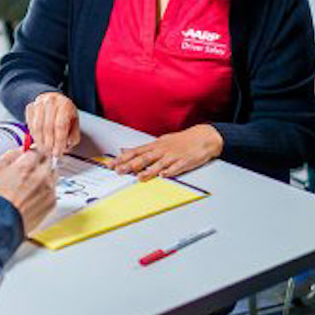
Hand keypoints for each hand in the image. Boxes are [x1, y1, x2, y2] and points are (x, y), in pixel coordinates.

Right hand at [0, 149, 56, 234]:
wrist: (2, 222)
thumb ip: (9, 156)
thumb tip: (18, 151)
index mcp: (26, 166)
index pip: (38, 148)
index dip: (33, 150)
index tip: (31, 152)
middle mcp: (40, 176)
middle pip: (49, 159)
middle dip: (41, 160)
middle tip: (33, 165)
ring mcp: (48, 189)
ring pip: (53, 174)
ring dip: (46, 173)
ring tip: (33, 181)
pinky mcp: (52, 202)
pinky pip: (53, 189)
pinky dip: (47, 189)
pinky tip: (34, 194)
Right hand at [24, 92, 79, 157]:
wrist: (54, 100)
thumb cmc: (64, 113)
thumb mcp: (74, 122)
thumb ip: (73, 135)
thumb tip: (67, 145)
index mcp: (65, 104)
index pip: (60, 125)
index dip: (58, 141)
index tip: (58, 152)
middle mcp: (51, 101)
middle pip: (48, 127)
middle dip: (49, 144)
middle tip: (50, 153)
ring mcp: (39, 103)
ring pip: (37, 127)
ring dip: (40, 141)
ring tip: (44, 149)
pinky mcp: (30, 107)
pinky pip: (30, 125)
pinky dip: (33, 135)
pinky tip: (39, 140)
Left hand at [108, 124, 223, 180]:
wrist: (203, 137)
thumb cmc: (180, 141)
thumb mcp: (159, 142)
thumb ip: (142, 149)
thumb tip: (125, 150)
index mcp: (155, 146)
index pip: (135, 152)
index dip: (122, 158)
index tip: (111, 164)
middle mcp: (162, 150)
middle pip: (144, 158)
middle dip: (131, 165)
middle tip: (119, 171)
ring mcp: (174, 155)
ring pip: (159, 163)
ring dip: (149, 170)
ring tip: (139, 177)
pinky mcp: (185, 161)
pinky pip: (177, 167)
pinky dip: (171, 171)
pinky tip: (164, 175)